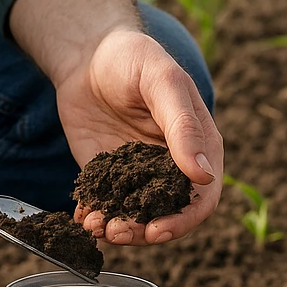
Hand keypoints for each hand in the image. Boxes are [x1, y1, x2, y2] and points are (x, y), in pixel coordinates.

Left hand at [56, 28, 222, 244]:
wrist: (90, 55)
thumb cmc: (136, 59)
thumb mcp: (164, 83)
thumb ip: (184, 126)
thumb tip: (204, 175)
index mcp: (200, 148)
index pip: (202, 199)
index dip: (182, 221)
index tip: (155, 230)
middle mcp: (172, 168)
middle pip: (167, 216)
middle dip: (142, 231)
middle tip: (114, 232)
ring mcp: (139, 175)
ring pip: (135, 216)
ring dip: (117, 228)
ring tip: (94, 225)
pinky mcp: (109, 175)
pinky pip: (106, 204)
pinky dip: (95, 216)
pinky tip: (81, 217)